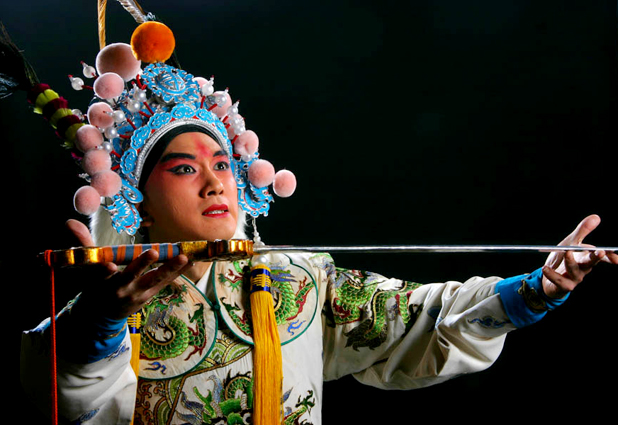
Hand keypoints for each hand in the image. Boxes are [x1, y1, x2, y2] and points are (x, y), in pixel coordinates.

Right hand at [65, 219, 190, 319]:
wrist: (102, 316)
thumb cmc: (95, 286)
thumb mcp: (86, 268)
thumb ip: (82, 245)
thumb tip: (69, 222)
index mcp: (101, 282)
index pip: (100, 275)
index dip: (104, 271)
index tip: (109, 265)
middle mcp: (120, 289)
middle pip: (131, 276)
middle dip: (141, 265)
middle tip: (151, 252)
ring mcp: (137, 293)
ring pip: (155, 280)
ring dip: (169, 268)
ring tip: (182, 257)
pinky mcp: (150, 295)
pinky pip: (165, 282)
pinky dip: (178, 272)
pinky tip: (190, 260)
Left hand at [542, 214, 617, 298]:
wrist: (549, 274)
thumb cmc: (564, 257)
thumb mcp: (572, 242)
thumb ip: (583, 231)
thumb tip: (596, 217)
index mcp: (587, 257)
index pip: (602, 257)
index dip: (611, 257)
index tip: (616, 255)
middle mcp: (584, 268)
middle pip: (590, 263)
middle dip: (596, 258)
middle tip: (601, 252)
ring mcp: (574, 278)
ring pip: (575, 270)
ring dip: (571, 262)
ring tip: (567, 253)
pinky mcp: (563, 285)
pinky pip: (559, 280)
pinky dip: (552, 274)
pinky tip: (545, 268)